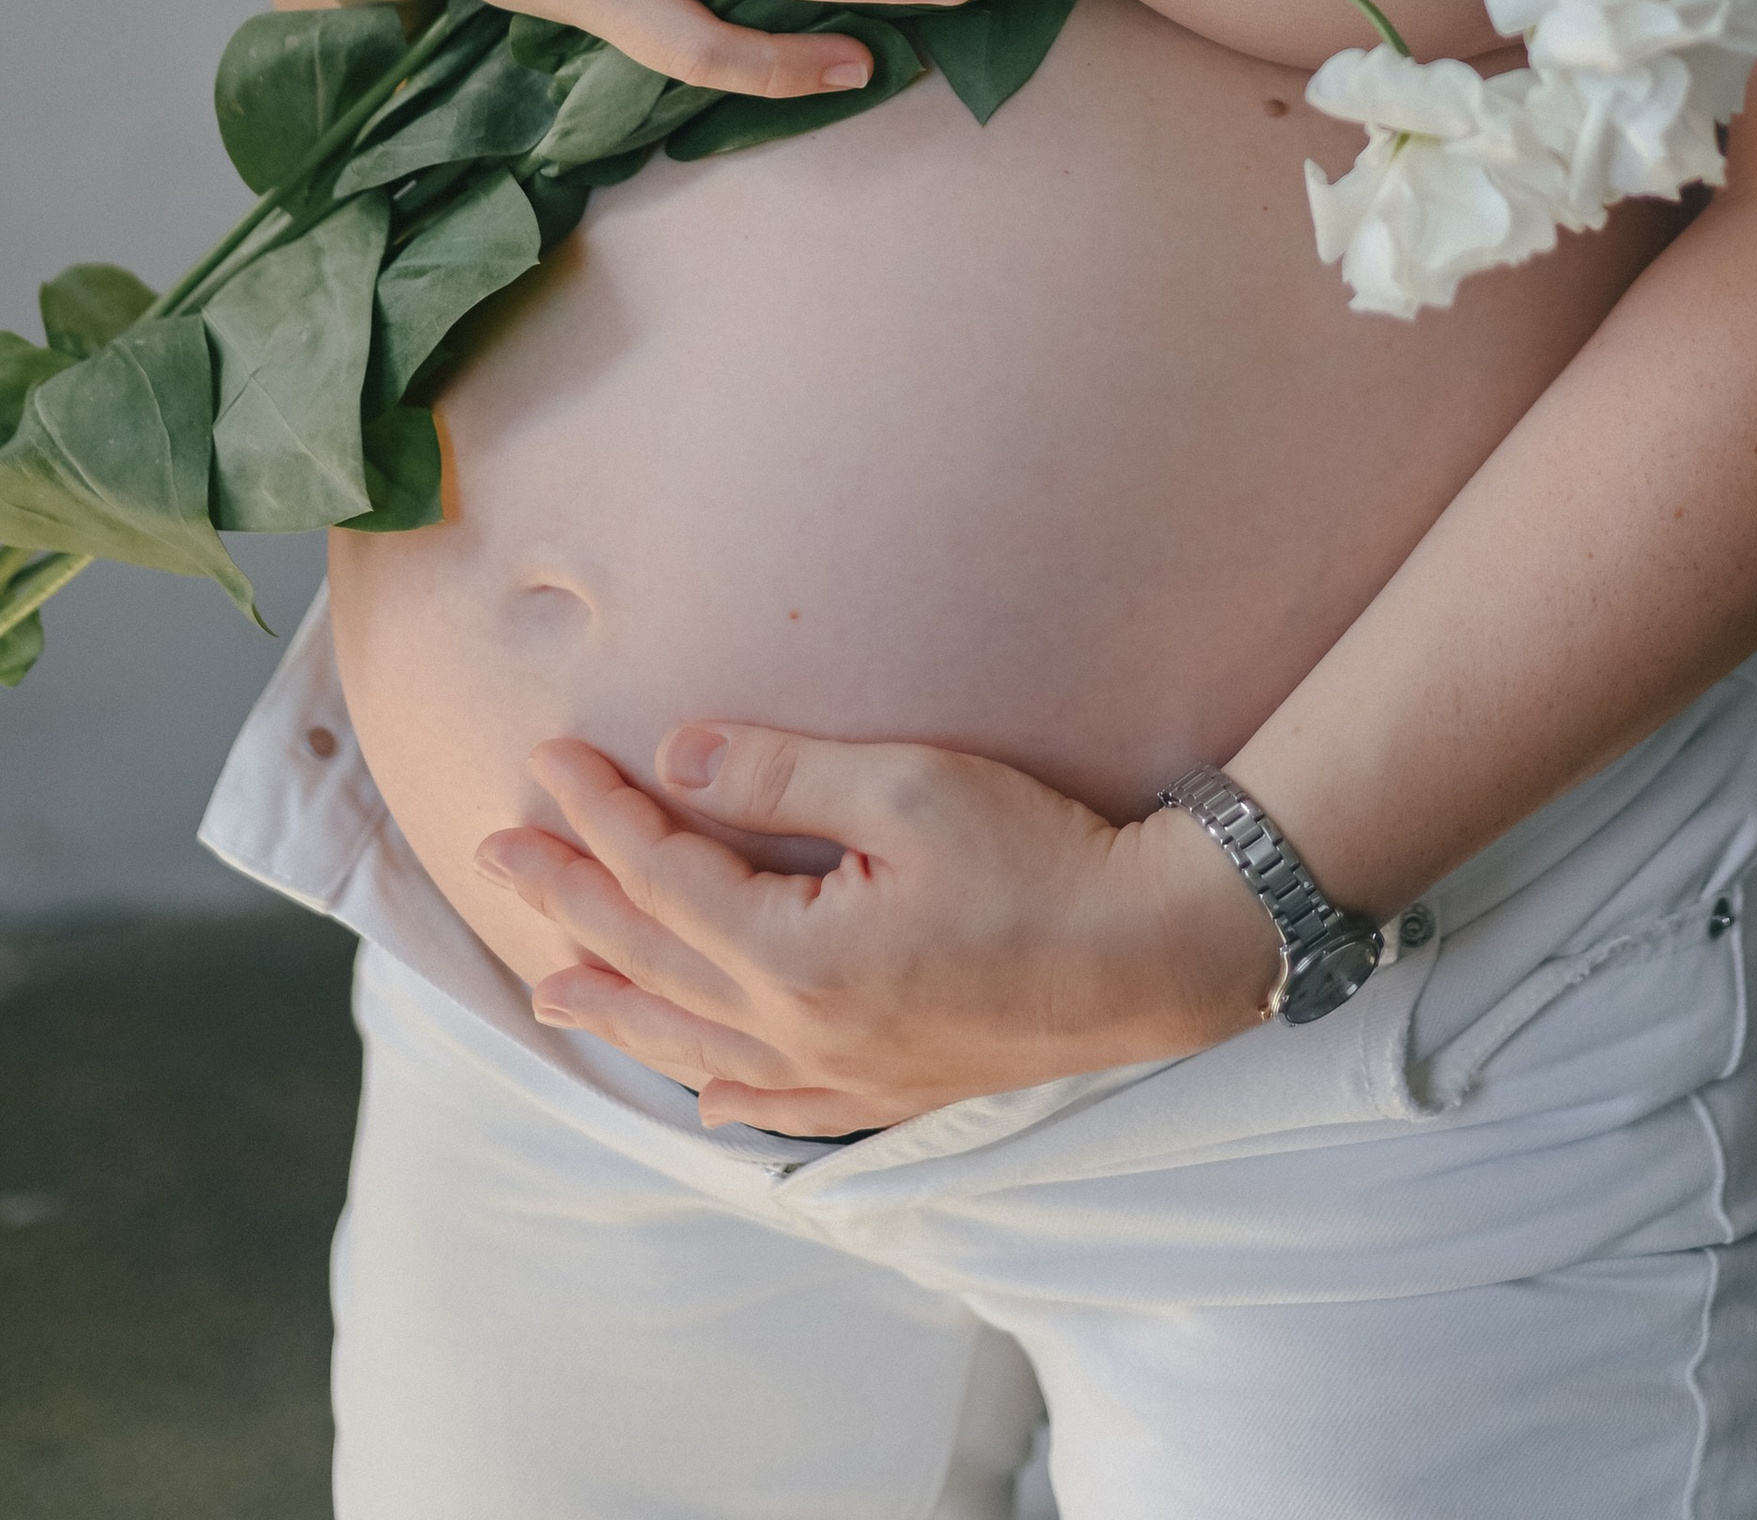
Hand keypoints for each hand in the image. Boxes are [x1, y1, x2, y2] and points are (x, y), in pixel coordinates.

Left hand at [476, 726, 1283, 1132]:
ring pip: (697, 1045)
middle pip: (653, 963)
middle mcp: (800, 1030)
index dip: (597, 814)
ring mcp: (846, 1070)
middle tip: (497, 858)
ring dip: (616, 1008)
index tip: (547, 759)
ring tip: (546, 991)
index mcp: (795, 956)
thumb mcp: (910, 786)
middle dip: (570, 903)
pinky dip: (728, 1094)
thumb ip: (782, 775)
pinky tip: (704, 1093)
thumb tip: (672, 763)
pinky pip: (784, 1105)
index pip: (662, 876)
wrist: (1152, 950)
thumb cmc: (1040, 856)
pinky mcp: (894, 1086)